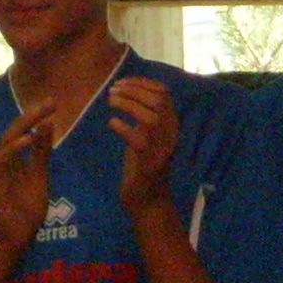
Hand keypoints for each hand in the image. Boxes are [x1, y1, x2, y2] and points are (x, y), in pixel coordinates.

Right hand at [0, 104, 55, 252]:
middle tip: (50, 102)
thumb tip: (47, 125)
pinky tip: (27, 140)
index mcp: (12, 157)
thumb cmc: (26, 209)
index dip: (36, 116)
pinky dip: (13, 149)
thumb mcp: (39, 175)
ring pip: (4, 143)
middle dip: (31, 116)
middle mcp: (0, 161)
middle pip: (13, 131)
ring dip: (21, 128)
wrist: (17, 236)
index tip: (53, 102)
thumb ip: (41, 153)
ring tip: (39, 115)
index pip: (22, 131)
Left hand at [109, 75, 180, 215]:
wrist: (148, 200)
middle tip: (112, 91)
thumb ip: (143, 115)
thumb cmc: (142, 165)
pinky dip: (123, 128)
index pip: (164, 93)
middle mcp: (172, 134)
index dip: (142, 83)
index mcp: (172, 124)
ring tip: (110, 102)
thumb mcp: (145, 135)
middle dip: (132, 90)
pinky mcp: (150, 164)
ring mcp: (162, 149)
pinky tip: (112, 123)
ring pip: (150, 118)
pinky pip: (138, 140)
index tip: (122, 82)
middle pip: (157, 101)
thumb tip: (128, 90)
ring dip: (127, 104)